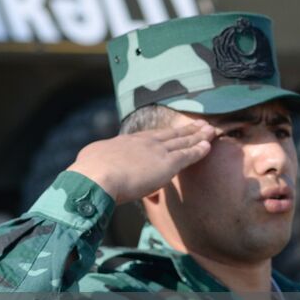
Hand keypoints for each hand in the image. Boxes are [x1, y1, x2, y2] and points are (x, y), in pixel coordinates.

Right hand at [70, 120, 214, 203]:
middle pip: (168, 134)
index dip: (161, 135)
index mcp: (125, 142)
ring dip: (197, 135)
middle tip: (198, 123)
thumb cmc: (89, 171)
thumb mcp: (91, 159)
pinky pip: (188, 155)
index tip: (170, 131)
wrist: (97, 176)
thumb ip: (100, 159)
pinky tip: (209, 145)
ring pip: (182, 141)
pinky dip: (199, 150)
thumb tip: (94, 162)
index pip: (148, 137)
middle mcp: (143, 143)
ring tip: (210, 130)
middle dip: (184, 130)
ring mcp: (156, 151)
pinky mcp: (167, 164)